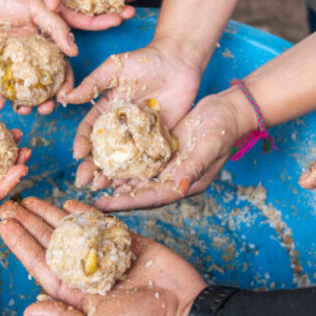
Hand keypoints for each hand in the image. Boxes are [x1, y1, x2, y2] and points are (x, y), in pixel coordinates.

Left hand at [0, 0, 76, 114]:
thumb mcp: (37, 8)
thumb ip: (56, 27)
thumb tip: (74, 52)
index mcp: (42, 45)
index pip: (58, 69)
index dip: (64, 84)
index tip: (66, 97)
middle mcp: (26, 58)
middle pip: (39, 86)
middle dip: (45, 101)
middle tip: (45, 110)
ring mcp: (7, 63)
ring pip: (17, 89)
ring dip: (22, 103)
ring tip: (24, 110)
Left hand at [0, 198, 206, 315]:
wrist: (185, 310)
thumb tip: (29, 309)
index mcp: (78, 294)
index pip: (42, 265)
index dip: (22, 245)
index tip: (4, 226)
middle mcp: (89, 273)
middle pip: (52, 244)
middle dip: (30, 224)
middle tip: (10, 204)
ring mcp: (109, 257)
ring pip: (73, 231)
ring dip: (52, 215)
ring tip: (31, 199)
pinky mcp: (130, 244)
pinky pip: (104, 225)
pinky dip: (87, 212)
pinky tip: (69, 202)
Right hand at [61, 43, 202, 190]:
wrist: (178, 61)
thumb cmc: (144, 60)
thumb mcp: (113, 69)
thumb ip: (91, 84)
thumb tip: (66, 96)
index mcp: (107, 111)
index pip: (90, 130)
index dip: (82, 143)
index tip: (78, 154)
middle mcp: (121, 126)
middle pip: (103, 150)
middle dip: (92, 166)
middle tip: (84, 181)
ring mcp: (140, 135)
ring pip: (124, 159)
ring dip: (112, 173)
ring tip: (102, 187)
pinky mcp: (159, 139)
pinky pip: (148, 158)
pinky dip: (139, 171)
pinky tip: (130, 182)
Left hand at [94, 88, 254, 210]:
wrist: (228, 111)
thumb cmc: (223, 129)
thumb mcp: (210, 146)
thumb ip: (194, 167)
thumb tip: (179, 187)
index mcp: (184, 184)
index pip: (149, 198)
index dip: (125, 202)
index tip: (102, 205)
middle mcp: (172, 179)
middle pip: (138, 192)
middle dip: (113, 195)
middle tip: (87, 196)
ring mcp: (167, 166)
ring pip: (135, 177)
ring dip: (114, 179)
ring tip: (90, 180)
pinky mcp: (162, 151)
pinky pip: (138, 160)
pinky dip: (122, 161)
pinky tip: (104, 159)